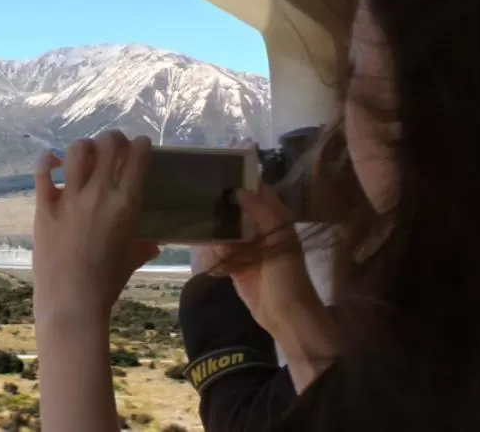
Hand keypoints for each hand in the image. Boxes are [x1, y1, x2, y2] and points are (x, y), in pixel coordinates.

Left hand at [32, 130, 158, 322]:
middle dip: (113, 138)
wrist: (72, 301)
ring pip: (78, 150)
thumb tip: (154, 245)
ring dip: (84, 146)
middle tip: (112, 144)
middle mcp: (100, 193)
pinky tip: (53, 162)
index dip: (140, 145)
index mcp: (127, 204)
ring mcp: (70, 197)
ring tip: (85, 152)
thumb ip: (143, 247)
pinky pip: (42, 171)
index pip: (138, 158)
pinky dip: (47, 159)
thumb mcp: (130, 261)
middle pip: (109, 145)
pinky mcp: (44, 205)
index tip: (139, 145)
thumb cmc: (106, 284)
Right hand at [216, 182, 338, 391]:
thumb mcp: (281, 240)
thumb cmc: (288, 275)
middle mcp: (260, 228)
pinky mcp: (234, 264)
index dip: (242, 177)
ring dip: (212, 223)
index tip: (219, 164)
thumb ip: (262, 212)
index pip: (257, 189)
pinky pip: (218, 250)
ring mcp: (246, 247)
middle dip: (220, 199)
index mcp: (275, 218)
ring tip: (190, 209)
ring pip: (225, 227)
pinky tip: (196, 239)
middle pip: (237, 207)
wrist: (285, 315)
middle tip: (196, 187)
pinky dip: (210, 247)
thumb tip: (238, 190)